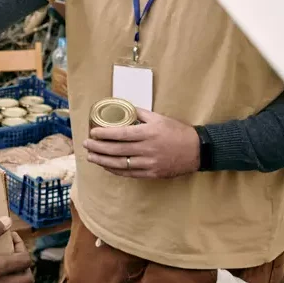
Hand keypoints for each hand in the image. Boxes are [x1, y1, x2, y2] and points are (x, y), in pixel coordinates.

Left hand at [84, 108, 199, 178]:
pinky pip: (129, 173)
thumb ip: (140, 114)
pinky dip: (115, 170)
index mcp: (148, 133)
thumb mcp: (159, 118)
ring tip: (90, 156)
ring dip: (102, 160)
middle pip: (116, 150)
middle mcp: (147, 149)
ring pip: (120, 163)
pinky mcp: (152, 173)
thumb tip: (123, 108)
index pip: (120, 134)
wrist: (198, 150)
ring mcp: (149, 163)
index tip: (92, 132)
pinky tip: (106, 166)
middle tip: (86, 144)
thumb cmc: (177, 132)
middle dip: (98, 147)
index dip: (104, 134)